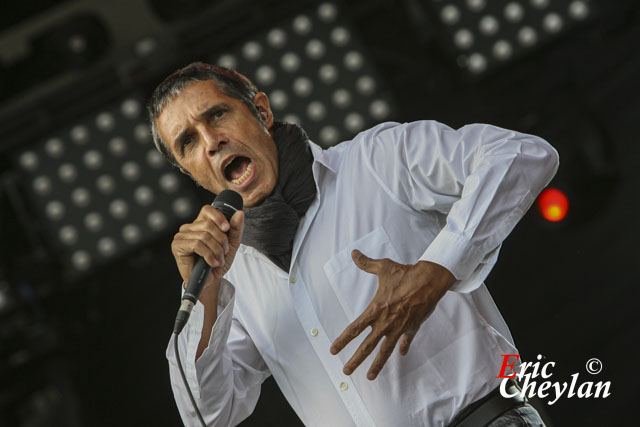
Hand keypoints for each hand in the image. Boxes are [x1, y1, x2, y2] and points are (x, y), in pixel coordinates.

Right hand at [171, 205, 244, 287]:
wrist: (209, 281)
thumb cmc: (217, 262)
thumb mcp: (231, 244)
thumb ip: (236, 229)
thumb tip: (239, 213)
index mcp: (200, 223)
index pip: (208, 209)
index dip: (219, 217)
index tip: (227, 229)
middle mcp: (189, 227)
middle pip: (208, 224)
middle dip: (221, 240)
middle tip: (224, 252)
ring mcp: (181, 236)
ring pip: (204, 235)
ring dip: (216, 250)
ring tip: (219, 259)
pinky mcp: (177, 246)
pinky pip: (197, 245)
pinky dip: (209, 255)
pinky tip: (212, 263)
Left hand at [330, 250, 455, 379]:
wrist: (430, 281)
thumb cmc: (406, 274)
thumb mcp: (383, 267)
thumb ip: (366, 263)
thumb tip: (354, 253)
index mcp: (375, 310)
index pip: (354, 329)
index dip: (342, 340)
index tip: (333, 350)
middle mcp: (385, 323)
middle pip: (367, 346)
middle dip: (355, 360)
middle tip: (345, 371)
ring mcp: (399, 328)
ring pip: (385, 351)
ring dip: (377, 364)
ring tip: (369, 377)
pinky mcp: (412, 328)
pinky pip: (405, 341)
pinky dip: (402, 348)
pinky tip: (400, 355)